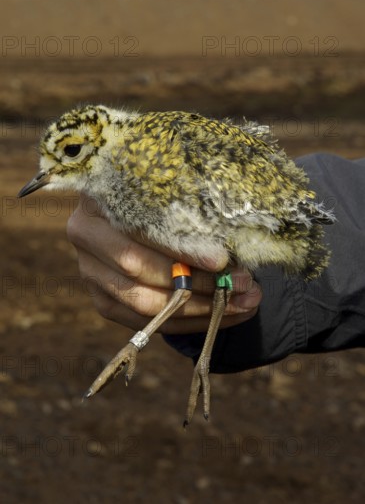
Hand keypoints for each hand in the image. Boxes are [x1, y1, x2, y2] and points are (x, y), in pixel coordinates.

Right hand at [67, 194, 261, 333]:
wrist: (139, 204)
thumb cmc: (164, 190)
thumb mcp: (174, 185)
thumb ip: (191, 203)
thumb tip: (229, 245)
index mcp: (98, 196)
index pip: (140, 230)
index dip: (181, 248)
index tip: (222, 259)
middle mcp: (85, 235)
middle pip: (139, 271)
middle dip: (198, 283)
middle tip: (245, 284)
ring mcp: (90, 272)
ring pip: (144, 304)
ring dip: (200, 309)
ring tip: (245, 302)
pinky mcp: (103, 300)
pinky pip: (147, 323)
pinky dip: (189, 322)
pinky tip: (225, 315)